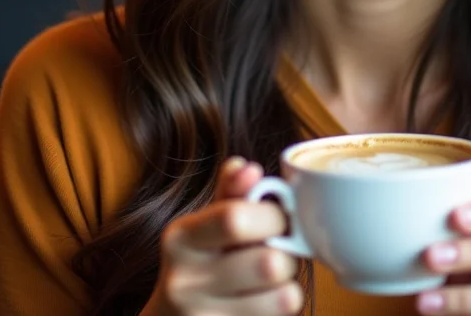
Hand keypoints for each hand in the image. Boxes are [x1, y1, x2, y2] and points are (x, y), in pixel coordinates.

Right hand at [141, 157, 303, 315]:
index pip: (237, 219)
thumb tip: (248, 168)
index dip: (273, 216)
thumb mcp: (205, 225)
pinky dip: (282, 306)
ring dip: (289, 284)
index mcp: (181, 238)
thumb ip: (230, 193)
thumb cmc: (198, 263)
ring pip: (284, 296)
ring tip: (271, 280)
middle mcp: (186, 281)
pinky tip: (262, 302)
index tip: (279, 218)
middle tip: (278, 251)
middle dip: (287, 254)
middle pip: (269, 262)